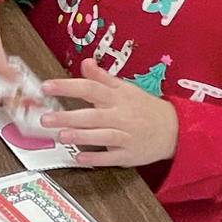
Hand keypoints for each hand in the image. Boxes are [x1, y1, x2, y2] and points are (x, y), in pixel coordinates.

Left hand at [40, 58, 178, 166]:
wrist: (176, 130)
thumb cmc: (145, 108)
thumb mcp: (125, 88)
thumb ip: (102, 78)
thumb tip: (85, 62)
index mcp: (117, 98)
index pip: (90, 88)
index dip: (68, 86)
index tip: (47, 86)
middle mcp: (121, 116)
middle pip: (92, 115)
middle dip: (68, 117)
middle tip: (45, 119)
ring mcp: (126, 137)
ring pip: (101, 137)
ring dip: (81, 137)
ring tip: (61, 136)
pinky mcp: (130, 155)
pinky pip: (111, 157)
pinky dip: (96, 158)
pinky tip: (80, 158)